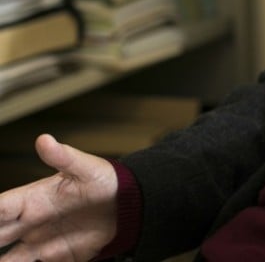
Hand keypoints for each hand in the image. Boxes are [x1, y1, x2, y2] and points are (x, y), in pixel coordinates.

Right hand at [0, 134, 117, 260]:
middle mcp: (30, 223)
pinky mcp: (55, 258)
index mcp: (32, 199)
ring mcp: (40, 243)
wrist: (127, 205)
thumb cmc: (105, 181)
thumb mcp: (86, 168)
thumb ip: (64, 157)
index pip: (0, 208)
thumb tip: (44, 139)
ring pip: (9, 258)